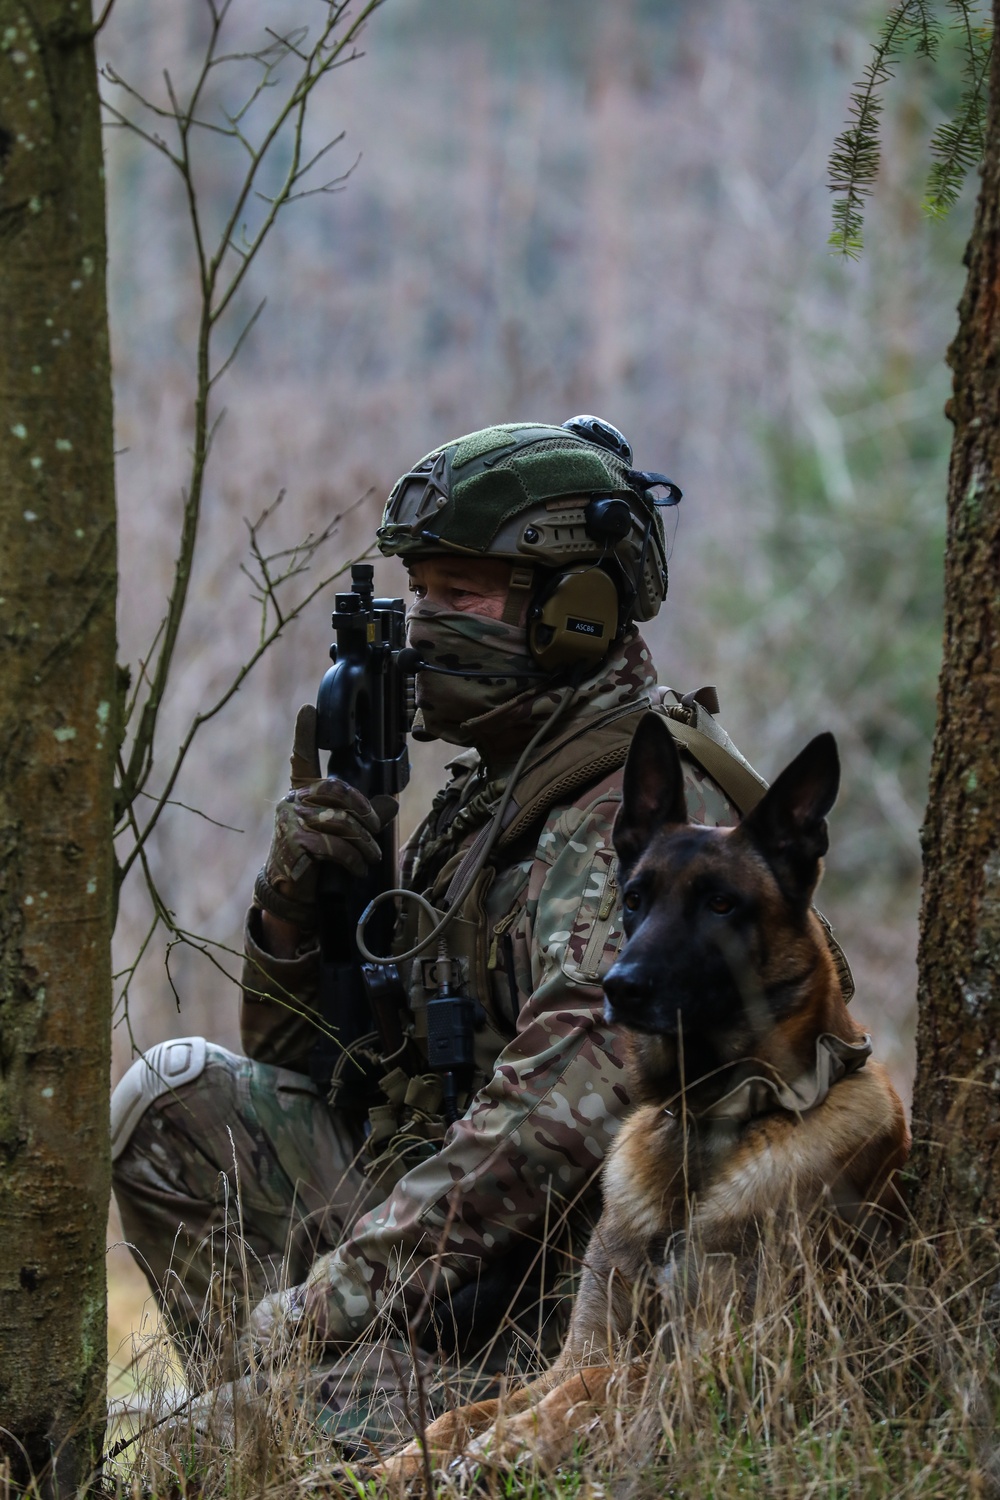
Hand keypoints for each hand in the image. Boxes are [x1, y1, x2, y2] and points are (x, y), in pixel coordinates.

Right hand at [257, 705, 387, 928]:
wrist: (291, 890)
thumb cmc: (316, 853)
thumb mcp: (339, 829)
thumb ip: (363, 813)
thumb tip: (392, 802)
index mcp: (302, 789)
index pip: (302, 756)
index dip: (306, 732)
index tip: (309, 708)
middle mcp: (292, 799)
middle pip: (338, 790)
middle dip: (365, 811)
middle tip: (377, 829)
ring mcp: (290, 820)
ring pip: (340, 820)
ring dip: (363, 841)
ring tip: (372, 856)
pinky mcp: (294, 842)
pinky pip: (333, 844)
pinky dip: (352, 858)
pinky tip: (359, 868)